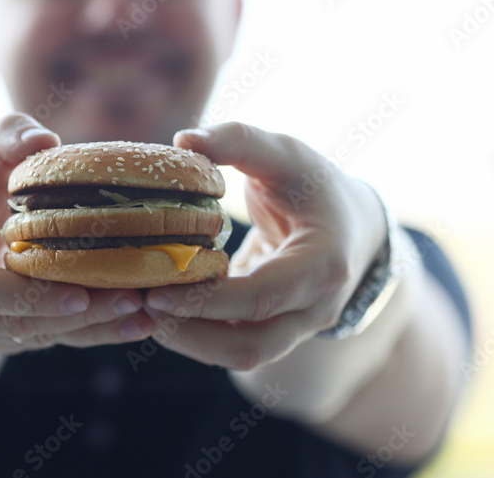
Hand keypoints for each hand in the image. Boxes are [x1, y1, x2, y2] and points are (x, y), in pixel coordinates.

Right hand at [0, 113, 153, 354]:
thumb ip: (4, 138)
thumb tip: (44, 140)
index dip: (29, 297)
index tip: (81, 295)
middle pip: (15, 322)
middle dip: (76, 316)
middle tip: (134, 299)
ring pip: (34, 338)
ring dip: (91, 328)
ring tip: (146, 313)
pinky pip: (43, 340)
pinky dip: (89, 332)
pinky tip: (135, 322)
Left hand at [142, 122, 386, 371]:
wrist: (352, 222)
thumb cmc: (314, 183)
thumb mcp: (285, 153)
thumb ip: (238, 141)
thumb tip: (183, 140)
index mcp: (323, 266)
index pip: (261, 297)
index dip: (205, 300)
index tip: (155, 290)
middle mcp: (316, 308)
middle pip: (249, 345)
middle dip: (190, 333)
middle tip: (141, 305)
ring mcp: (298, 326)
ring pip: (240, 354)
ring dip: (188, 340)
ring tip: (142, 310)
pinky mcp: (275, 329)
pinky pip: (234, 342)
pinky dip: (196, 331)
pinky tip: (159, 307)